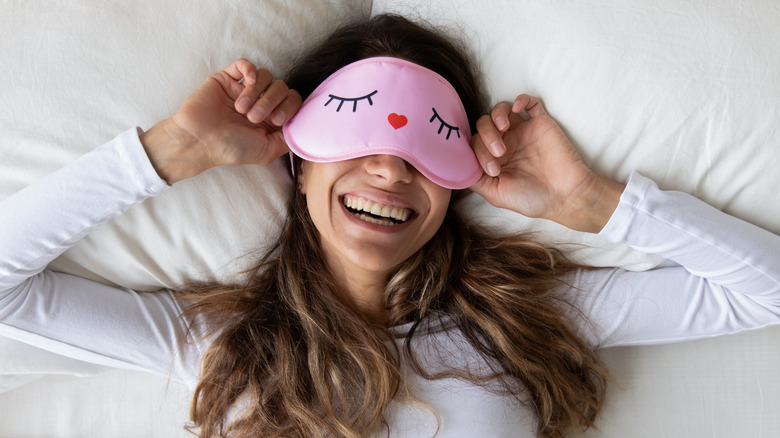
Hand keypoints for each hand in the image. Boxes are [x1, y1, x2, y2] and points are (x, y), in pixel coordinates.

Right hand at [141, 59, 301, 182]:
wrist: (199, 140)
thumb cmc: (231, 148)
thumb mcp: (267, 151)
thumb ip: (288, 138)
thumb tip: (303, 125)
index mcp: (271, 119)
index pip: (293, 100)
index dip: (290, 107)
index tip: (276, 121)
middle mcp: (260, 102)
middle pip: (282, 87)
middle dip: (271, 101)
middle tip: (254, 118)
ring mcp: (244, 89)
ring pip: (266, 75)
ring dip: (256, 93)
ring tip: (242, 109)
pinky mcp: (227, 78)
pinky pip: (245, 64)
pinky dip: (250, 70)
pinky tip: (247, 83)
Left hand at [469, 95, 623, 232]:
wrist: (566, 196)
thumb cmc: (532, 199)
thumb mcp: (496, 194)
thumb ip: (475, 179)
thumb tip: (458, 166)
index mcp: (493, 159)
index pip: (473, 144)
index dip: (477, 152)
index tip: (492, 169)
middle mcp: (506, 143)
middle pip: (483, 125)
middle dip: (486, 137)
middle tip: (500, 153)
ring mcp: (523, 132)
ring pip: (500, 110)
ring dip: (496, 116)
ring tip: (503, 129)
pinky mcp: (541, 123)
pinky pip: (528, 102)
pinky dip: (520, 99)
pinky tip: (517, 109)